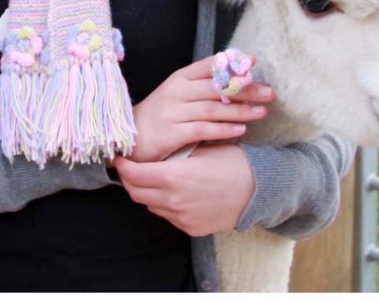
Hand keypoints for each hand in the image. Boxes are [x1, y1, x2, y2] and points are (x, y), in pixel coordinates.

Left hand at [114, 144, 254, 235]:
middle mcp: (173, 200)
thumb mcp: (201, 149)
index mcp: (174, 176)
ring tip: (154, 178)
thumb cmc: (231, 162)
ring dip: (147, 192)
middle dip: (130, 180)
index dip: (124, 166)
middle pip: (137, 193)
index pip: (135, 175)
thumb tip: (156, 150)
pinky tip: (174, 192)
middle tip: (131, 168)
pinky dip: (164, 204)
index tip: (120, 158)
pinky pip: (168, 216)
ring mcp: (182, 218)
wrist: (258, 190)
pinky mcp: (191, 229)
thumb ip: (175, 154)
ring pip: (151, 206)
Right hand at [130, 55, 274, 162]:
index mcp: (180, 78)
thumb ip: (203, 86)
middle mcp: (177, 91)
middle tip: (269, 93)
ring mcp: (173, 112)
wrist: (130, 137)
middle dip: (245, 90)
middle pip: (216, 88)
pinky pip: (202, 130)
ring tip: (261, 112)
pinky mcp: (171, 133)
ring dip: (240, 111)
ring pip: (213, 109)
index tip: (253, 63)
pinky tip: (240, 130)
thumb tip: (235, 79)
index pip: (209, 66)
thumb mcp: (178, 94)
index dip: (231, 63)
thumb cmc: (161, 114)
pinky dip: (223, 130)